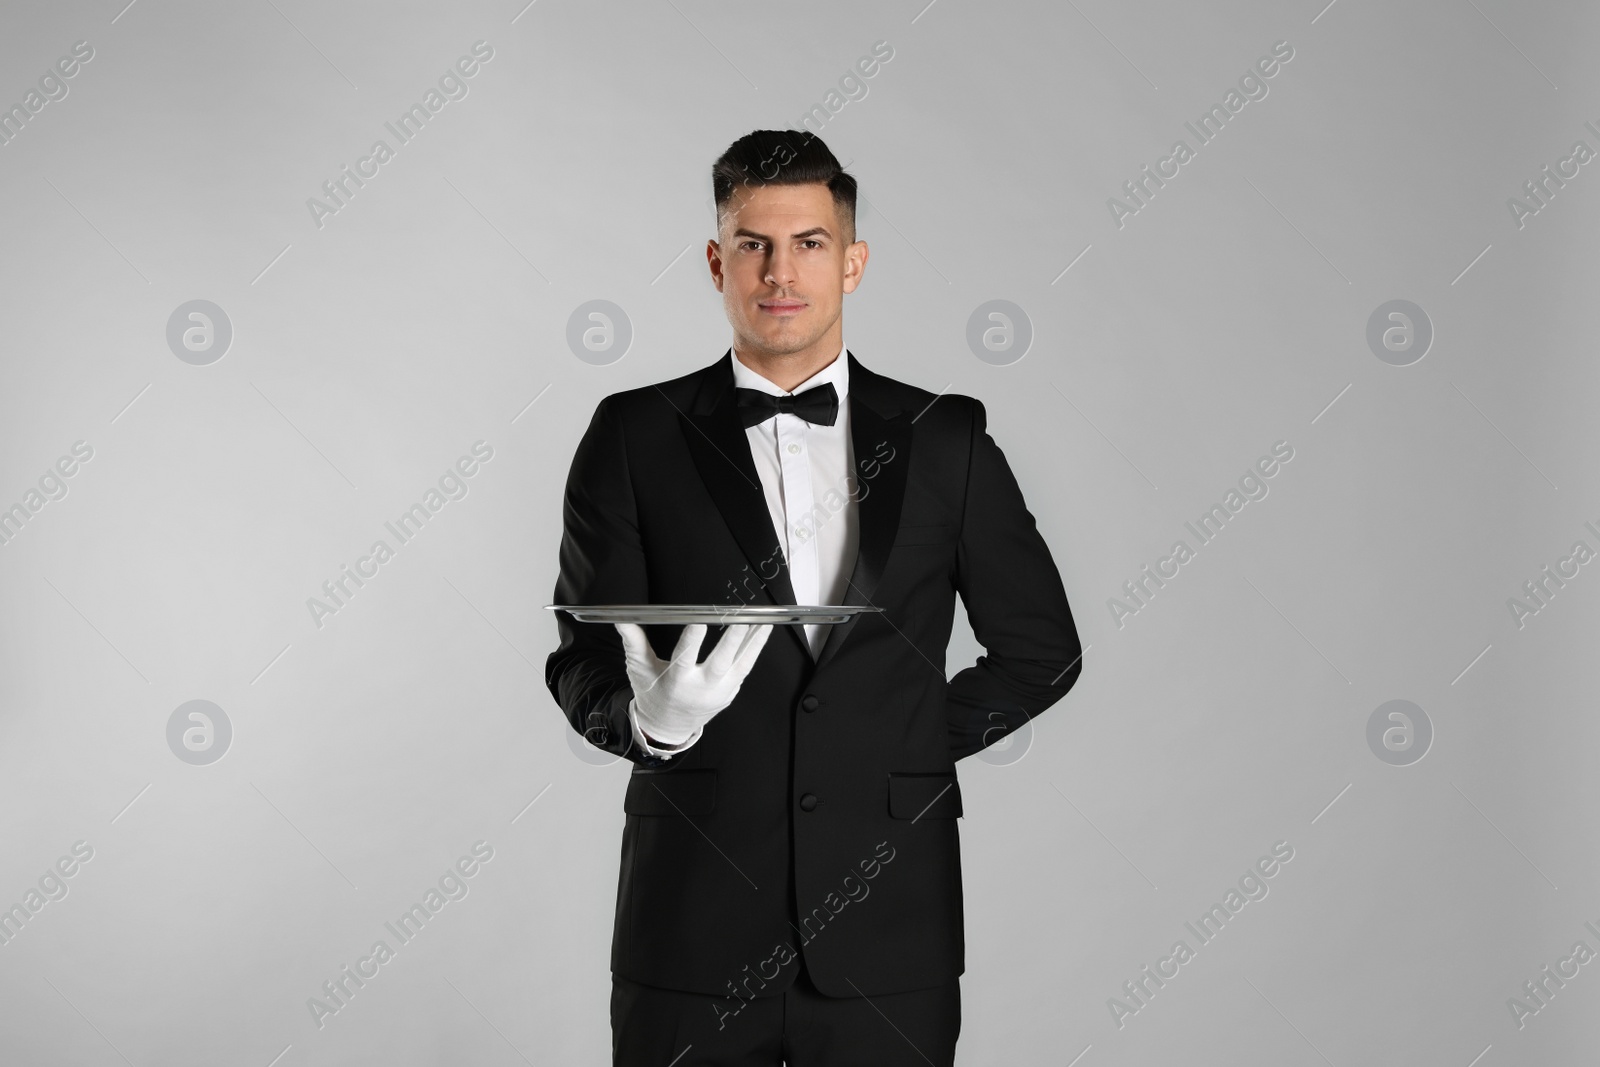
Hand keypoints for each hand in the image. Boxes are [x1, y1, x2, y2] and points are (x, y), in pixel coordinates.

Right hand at [615, 622, 772, 748]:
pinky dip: (754, 649)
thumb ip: (634, 643)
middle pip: (720, 664)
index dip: (691, 641)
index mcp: (676, 683)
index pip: (683, 660)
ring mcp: (719, 692)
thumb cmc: (653, 695)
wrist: (669, 726)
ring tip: (764, 619)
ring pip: (740, 665)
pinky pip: (745, 668)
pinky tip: (761, 631)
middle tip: (742, 618)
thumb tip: (622, 619)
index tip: (698, 622)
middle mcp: (701, 689)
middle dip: (732, 640)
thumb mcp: (639, 670)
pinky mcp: (730, 692)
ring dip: (753, 641)